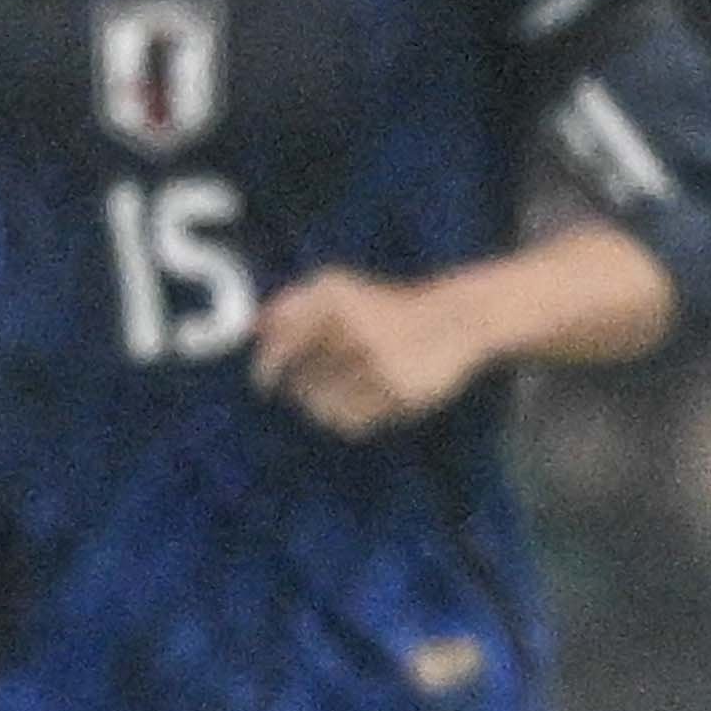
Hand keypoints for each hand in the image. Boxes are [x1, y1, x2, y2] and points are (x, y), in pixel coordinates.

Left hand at [251, 269, 482, 437]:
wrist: (456, 320)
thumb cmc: (387, 308)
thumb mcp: (339, 290)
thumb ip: (293, 303)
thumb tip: (254, 328)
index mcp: (337, 303)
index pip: (286, 344)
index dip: (268, 366)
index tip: (263, 383)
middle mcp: (358, 332)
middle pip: (302, 379)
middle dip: (297, 389)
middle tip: (299, 390)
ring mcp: (382, 365)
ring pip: (325, 404)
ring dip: (318, 407)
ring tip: (326, 400)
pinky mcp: (402, 393)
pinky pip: (354, 420)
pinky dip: (344, 420)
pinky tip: (349, 409)